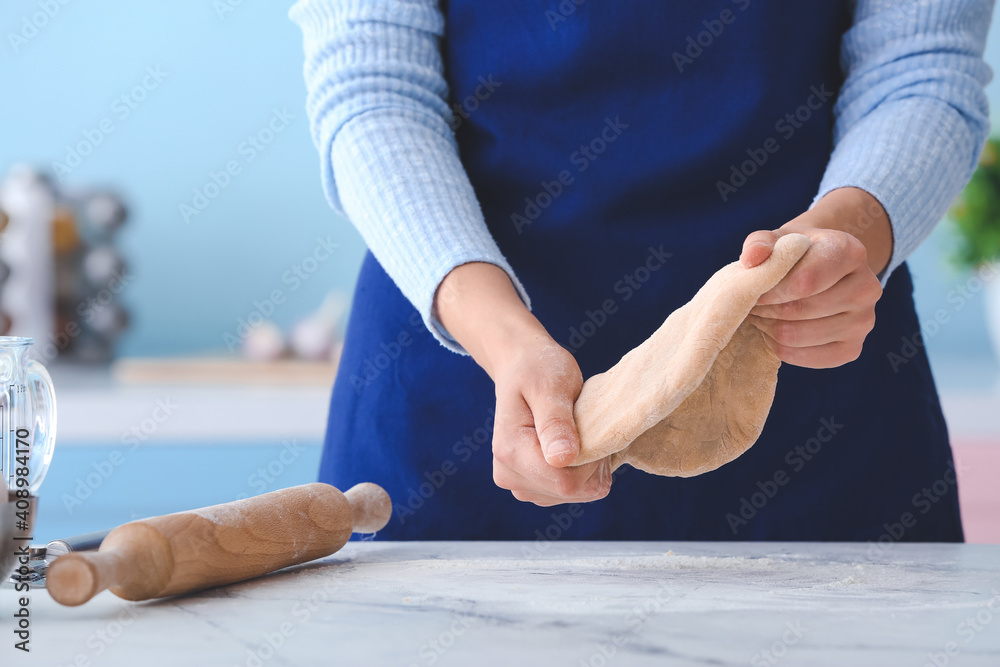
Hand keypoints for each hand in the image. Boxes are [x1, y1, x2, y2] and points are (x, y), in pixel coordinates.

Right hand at [435, 262, 611, 505]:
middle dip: (590, 464)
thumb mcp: (550, 386)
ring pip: (572, 495)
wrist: (520, 367)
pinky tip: (573, 447)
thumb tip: (562, 459)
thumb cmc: (537, 370)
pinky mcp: (530, 487)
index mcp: (510, 451)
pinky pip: (569, 493)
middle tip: (584, 427)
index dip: (591, 461)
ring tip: (576, 433)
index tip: (590, 429)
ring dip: (586, 468)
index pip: (565, 481)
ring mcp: (518, 484)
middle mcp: (509, 475)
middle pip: (569, 491)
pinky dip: (581, 473)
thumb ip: (555, 422)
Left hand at [741, 187, 889, 368]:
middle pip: (800, 310)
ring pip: (796, 336)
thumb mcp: (777, 240)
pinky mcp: (852, 349)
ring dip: (768, 328)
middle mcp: (867, 288)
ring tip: (760, 315)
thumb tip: (752, 259)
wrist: (819, 271)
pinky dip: (778, 347)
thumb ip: (760, 244)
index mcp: (850, 252)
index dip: (770, 291)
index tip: (752, 290)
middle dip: (766, 309)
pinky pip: (802, 357)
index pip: (805, 282)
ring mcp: (863, 322)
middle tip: (751, 305)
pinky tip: (773, 331)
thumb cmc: (794, 255)